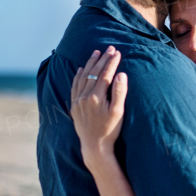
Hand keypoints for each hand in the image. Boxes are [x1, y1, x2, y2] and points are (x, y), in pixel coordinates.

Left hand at [70, 47, 127, 169]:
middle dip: (103, 59)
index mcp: (96, 97)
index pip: (105, 74)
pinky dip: (78, 75)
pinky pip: (75, 86)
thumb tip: (121, 75)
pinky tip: (82, 68)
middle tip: (110, 48)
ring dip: (90, 63)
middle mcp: (84, 97)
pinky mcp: (73, 105)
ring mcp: (77, 101)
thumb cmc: (110, 130)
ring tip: (96, 53)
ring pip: (83, 77)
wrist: (94, 147)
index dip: (112, 62)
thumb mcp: (118, 113)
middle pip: (94, 72)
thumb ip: (119, 93)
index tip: (117, 52)